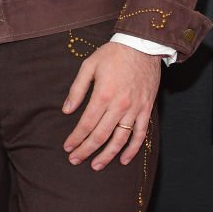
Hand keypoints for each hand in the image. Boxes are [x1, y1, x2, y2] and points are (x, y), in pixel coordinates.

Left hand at [62, 42, 160, 169]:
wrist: (141, 46)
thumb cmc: (112, 54)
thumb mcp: (89, 65)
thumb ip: (77, 89)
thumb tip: (66, 110)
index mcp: (103, 95)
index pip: (86, 124)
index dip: (76, 138)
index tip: (67, 147)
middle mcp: (119, 105)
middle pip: (100, 135)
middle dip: (86, 150)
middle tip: (75, 160)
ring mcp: (134, 109)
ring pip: (120, 139)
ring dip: (107, 155)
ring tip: (96, 166)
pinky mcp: (146, 109)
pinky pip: (140, 134)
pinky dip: (133, 149)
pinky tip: (123, 159)